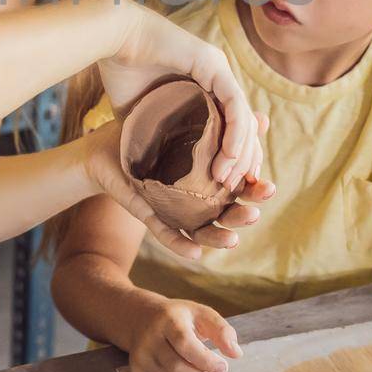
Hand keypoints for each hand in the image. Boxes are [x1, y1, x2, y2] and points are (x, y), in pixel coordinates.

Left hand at [83, 120, 274, 259]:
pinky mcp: (148, 214)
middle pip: (226, 213)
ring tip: (233, 239)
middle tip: (256, 212)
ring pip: (201, 230)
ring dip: (217, 238)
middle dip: (242, 215)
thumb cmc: (148, 133)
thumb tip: (261, 117)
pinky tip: (194, 254)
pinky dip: (179, 245)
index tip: (269, 187)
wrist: (103, 147)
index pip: (239, 188)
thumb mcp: (190, 122)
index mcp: (208, 179)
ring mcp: (172, 209)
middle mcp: (194, 198)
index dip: (255, 191)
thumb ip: (226, 123)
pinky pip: (165, 234)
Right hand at [97, 0, 263, 190]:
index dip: (234, 156)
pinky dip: (236, 135)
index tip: (226, 184)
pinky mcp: (215, 65)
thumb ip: (151, 132)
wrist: (111, 39)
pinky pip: (236, 106)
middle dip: (244, 161)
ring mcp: (220, 69)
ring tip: (227, 181)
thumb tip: (149, 163)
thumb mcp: (140, 114)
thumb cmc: (120, 70)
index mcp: (205, 85)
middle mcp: (218, 76)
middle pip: (245, 125)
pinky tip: (229, 158)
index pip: (231, 126)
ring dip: (240, 153)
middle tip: (234, 189)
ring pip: (245, 119)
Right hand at [126, 299, 241, 371]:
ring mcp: (140, 356)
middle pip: (177, 368)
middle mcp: (150, 338)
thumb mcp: (201, 313)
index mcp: (168, 319)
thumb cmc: (178, 317)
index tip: (224, 369)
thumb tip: (236, 354)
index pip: (185, 344)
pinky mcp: (136, 371)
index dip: (206, 360)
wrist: (140, 317)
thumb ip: (222, 330)